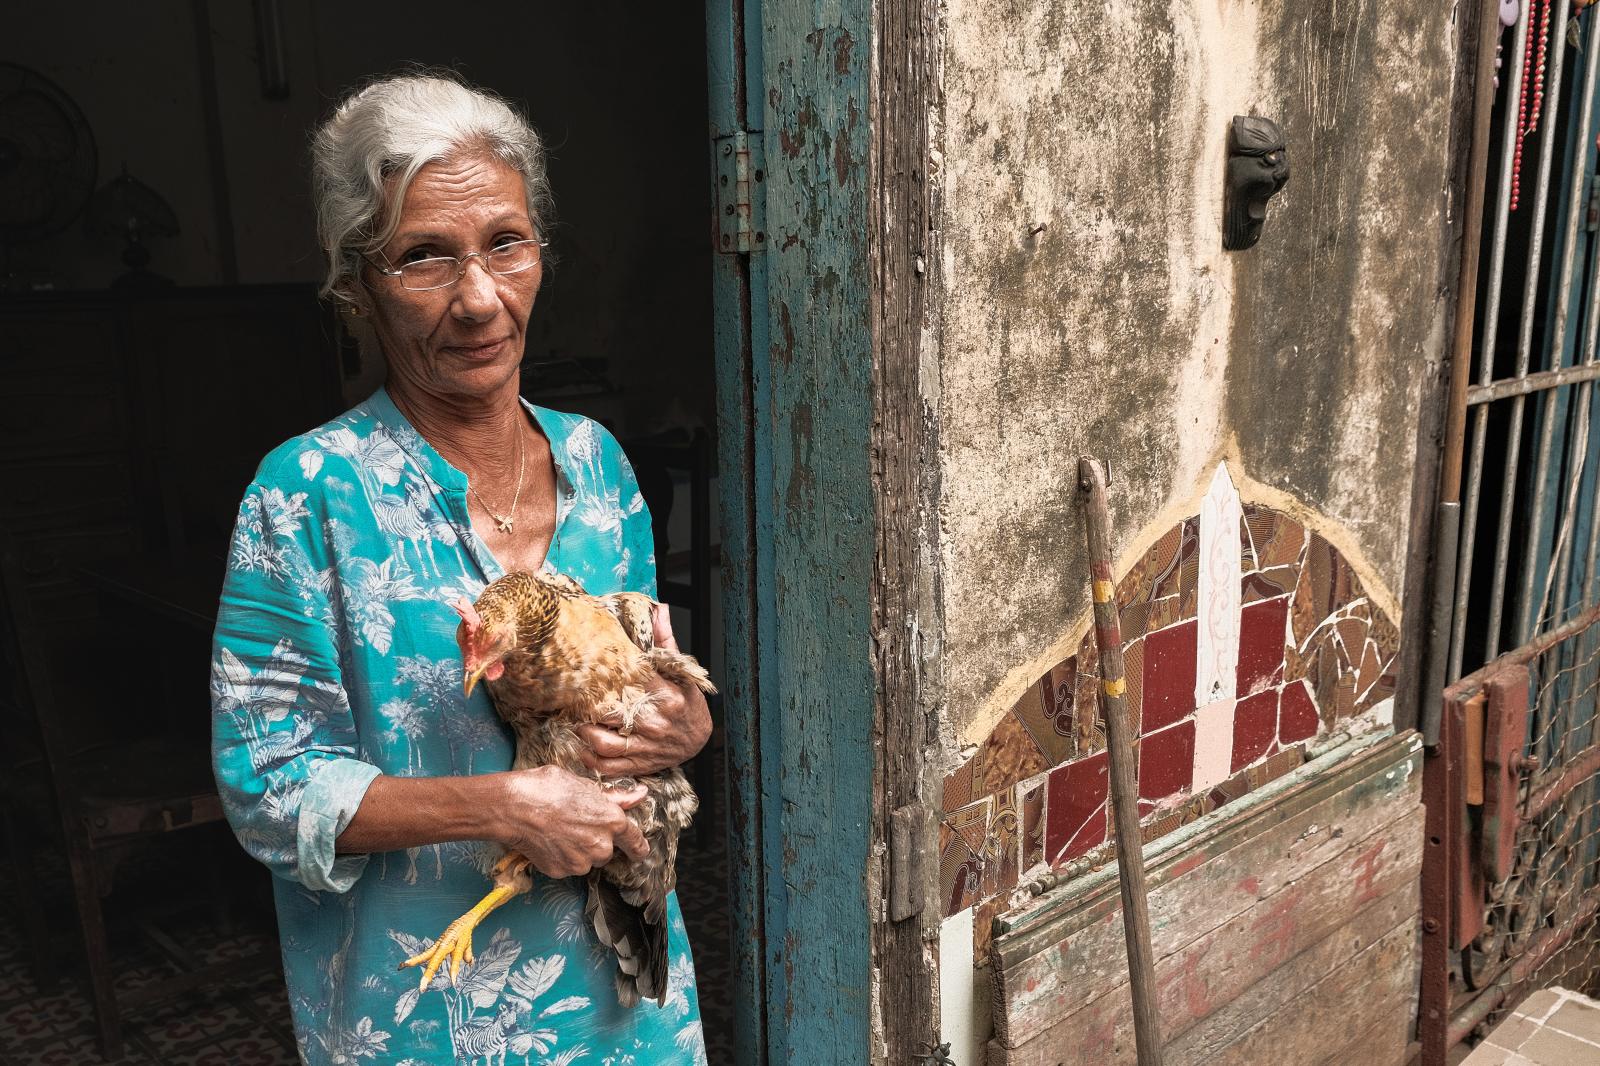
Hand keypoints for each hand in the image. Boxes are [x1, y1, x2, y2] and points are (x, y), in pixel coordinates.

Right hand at [494, 765, 649, 877]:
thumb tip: (640, 795)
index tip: (639, 851)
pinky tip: (548, 840)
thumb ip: (615, 797)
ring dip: (578, 850)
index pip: (636, 843)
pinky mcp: (561, 872)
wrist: (514, 807)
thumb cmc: (548, 788)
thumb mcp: (584, 785)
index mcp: (612, 821)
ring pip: (586, 860)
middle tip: (575, 825)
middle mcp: (601, 846)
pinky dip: (560, 857)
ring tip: (558, 830)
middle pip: (606, 850)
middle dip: (596, 841)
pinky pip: (567, 866)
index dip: (638, 847)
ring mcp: (580, 862)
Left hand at [577, 605, 711, 777]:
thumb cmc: (687, 703)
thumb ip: (665, 642)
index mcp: (666, 696)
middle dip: (589, 704)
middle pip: (612, 712)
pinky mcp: (638, 764)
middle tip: (573, 694)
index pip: (631, 680)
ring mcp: (645, 746)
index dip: (607, 672)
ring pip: (604, 742)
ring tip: (577, 719)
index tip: (592, 665)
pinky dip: (590, 759)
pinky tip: (582, 746)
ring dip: (585, 732)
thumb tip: (660, 609)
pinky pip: (607, 766)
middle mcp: (654, 723)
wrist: (700, 740)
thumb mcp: (682, 671)